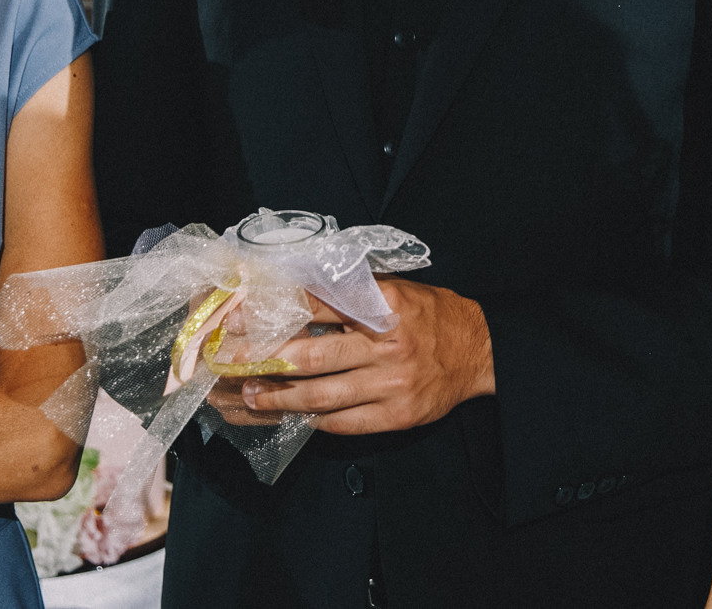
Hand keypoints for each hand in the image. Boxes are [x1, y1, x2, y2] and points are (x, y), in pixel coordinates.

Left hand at [238, 279, 495, 434]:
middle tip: (231, 362)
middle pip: (313, 357)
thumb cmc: (432, 315)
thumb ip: (352, 291)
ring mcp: (391, 384)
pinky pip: (344, 422)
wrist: (481, 351)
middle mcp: (387, 344)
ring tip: (250, 394)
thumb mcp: (396, 289)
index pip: (320, 305)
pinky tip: (291, 414)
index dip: (276, 312)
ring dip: (280, 397)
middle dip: (265, 360)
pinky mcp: (397, 416)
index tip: (241, 317)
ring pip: (322, 396)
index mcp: (384, 305)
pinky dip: (313, 419)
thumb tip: (295, 288)